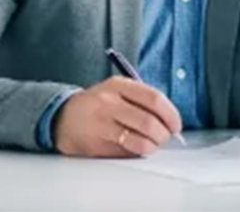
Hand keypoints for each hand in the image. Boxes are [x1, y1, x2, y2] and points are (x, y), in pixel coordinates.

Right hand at [53, 76, 182, 157]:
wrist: (63, 117)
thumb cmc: (98, 105)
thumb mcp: (117, 91)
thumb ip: (142, 100)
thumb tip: (170, 121)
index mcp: (118, 85)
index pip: (154, 99)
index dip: (171, 115)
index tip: (176, 125)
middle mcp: (109, 103)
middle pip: (149, 122)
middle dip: (164, 134)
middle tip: (165, 138)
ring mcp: (102, 124)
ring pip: (140, 141)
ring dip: (153, 146)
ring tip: (152, 145)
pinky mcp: (96, 144)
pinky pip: (127, 153)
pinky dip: (137, 153)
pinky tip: (136, 149)